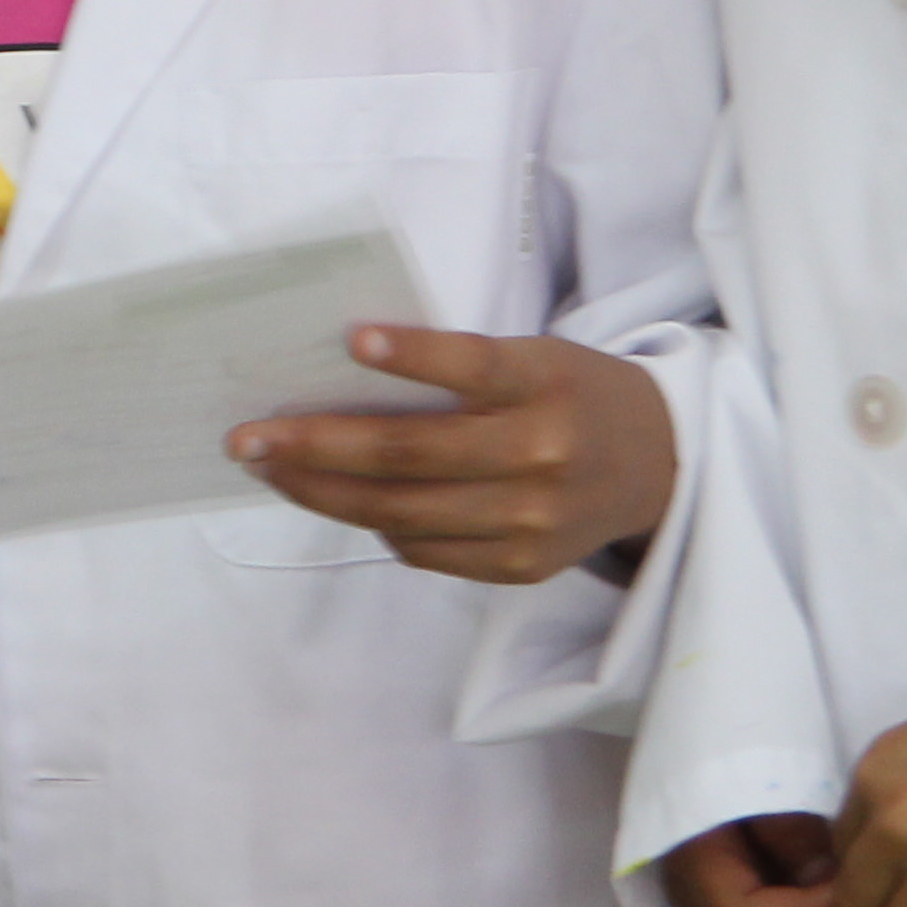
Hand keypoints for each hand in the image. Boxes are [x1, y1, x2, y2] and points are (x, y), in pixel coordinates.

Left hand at [224, 327, 677, 585]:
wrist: (659, 466)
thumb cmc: (572, 394)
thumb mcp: (534, 359)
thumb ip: (461, 373)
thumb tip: (346, 378)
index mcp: (545, 385)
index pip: (473, 366)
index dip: (414, 356)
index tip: (353, 341)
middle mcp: (541, 455)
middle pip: (409, 455)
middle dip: (314, 447)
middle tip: (247, 438)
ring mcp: (531, 520)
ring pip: (402, 513)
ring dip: (323, 493)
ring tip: (272, 471)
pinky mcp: (521, 565)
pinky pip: (425, 550)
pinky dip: (377, 524)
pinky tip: (340, 499)